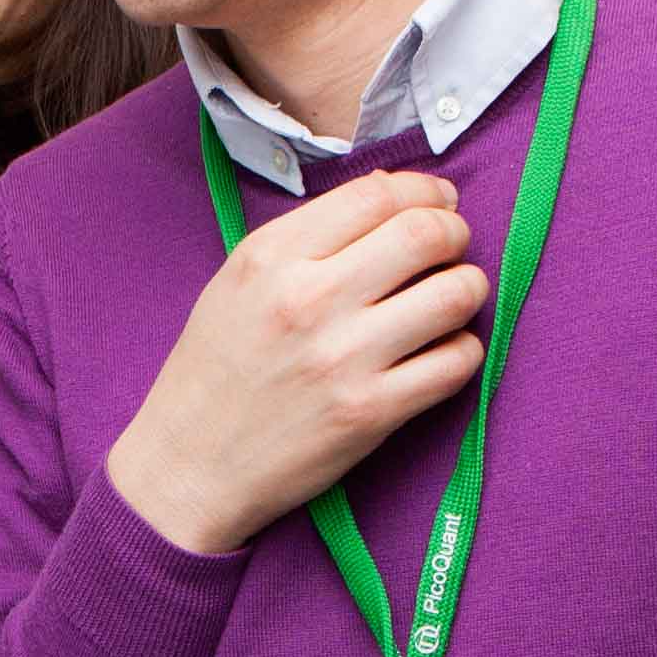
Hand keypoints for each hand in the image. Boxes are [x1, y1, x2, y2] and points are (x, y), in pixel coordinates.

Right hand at [105, 169, 483, 554]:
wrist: (188, 466)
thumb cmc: (213, 371)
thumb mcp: (237, 282)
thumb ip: (307, 239)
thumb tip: (391, 197)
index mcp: (271, 257)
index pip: (376, 195)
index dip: (424, 191)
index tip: (438, 201)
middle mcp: (309, 299)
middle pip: (425, 233)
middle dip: (455, 232)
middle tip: (453, 246)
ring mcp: (344, 358)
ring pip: (455, 293)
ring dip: (468, 287)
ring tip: (452, 297)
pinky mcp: (371, 412)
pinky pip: (456, 362)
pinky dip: (463, 349)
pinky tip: (442, 350)